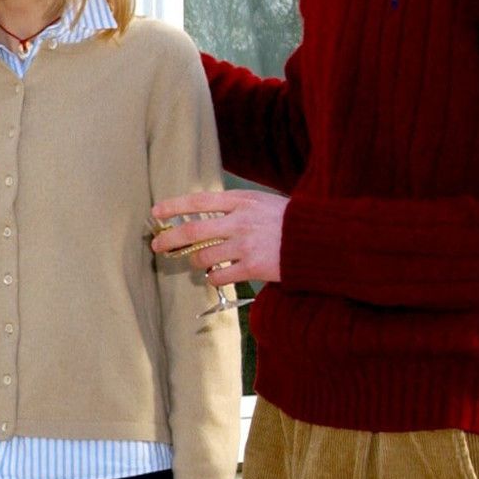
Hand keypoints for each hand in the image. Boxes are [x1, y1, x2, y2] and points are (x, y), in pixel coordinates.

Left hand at [150, 189, 287, 286]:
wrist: (322, 240)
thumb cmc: (292, 221)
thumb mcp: (263, 203)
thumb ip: (236, 209)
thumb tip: (204, 219)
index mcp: (242, 200)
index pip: (199, 201)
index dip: (174, 206)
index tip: (156, 212)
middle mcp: (240, 221)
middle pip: (192, 232)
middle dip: (170, 240)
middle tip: (157, 246)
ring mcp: (245, 245)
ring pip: (203, 258)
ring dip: (197, 262)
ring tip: (202, 262)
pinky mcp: (253, 267)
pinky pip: (219, 276)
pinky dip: (214, 277)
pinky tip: (219, 275)